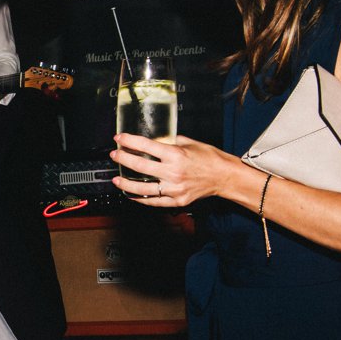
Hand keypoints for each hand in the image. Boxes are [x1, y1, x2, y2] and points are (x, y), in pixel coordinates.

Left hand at [109, 132, 236, 207]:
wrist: (225, 177)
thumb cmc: (210, 158)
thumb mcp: (190, 143)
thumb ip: (170, 142)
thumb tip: (155, 141)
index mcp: (176, 155)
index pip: (146, 146)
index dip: (129, 141)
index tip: (119, 138)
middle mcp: (173, 172)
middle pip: (140, 166)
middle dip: (123, 159)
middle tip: (115, 156)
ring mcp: (174, 189)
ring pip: (143, 188)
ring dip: (126, 184)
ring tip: (116, 180)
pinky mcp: (177, 201)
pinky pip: (154, 201)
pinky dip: (141, 199)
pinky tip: (132, 195)